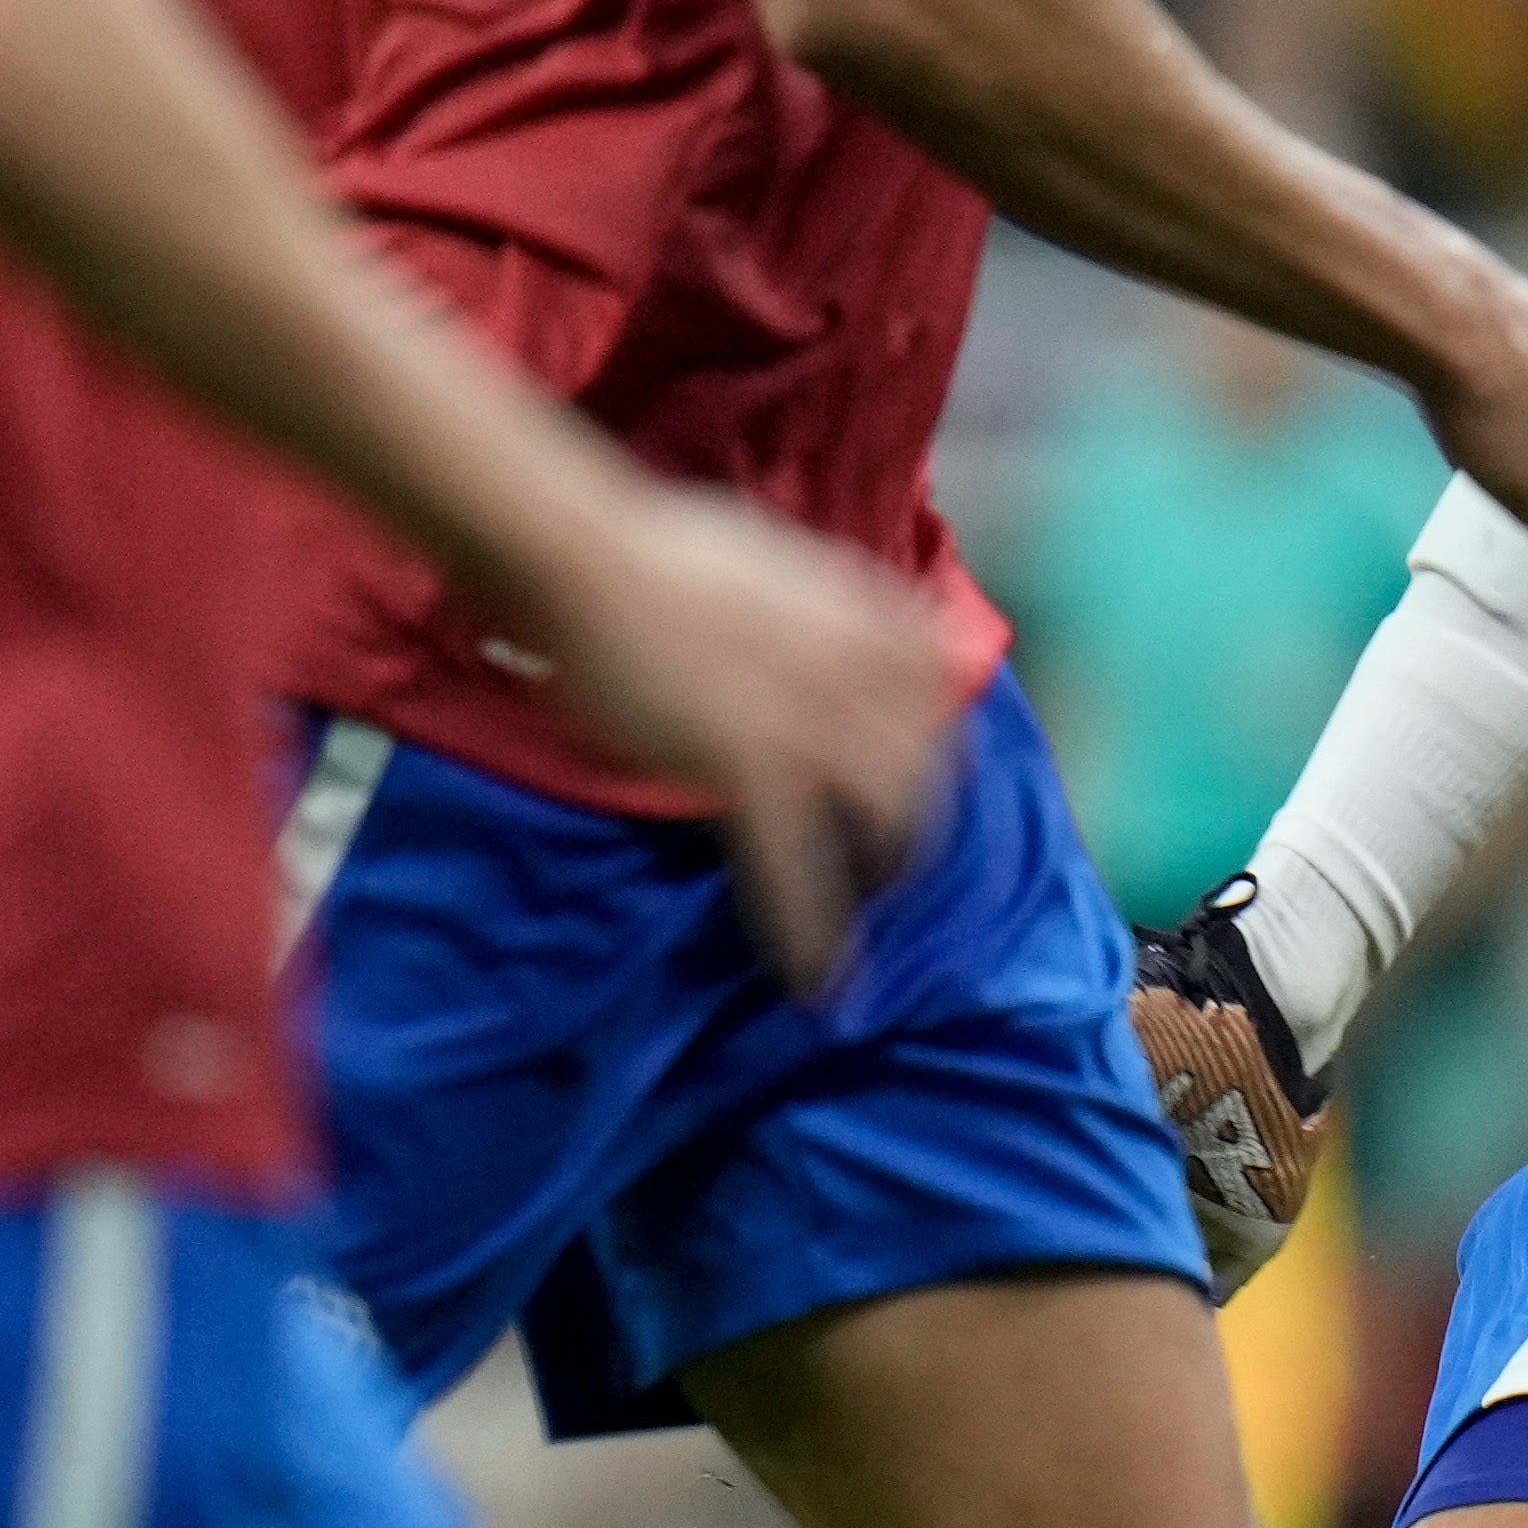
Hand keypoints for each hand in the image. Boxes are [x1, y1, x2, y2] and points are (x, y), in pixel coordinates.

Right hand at [548, 482, 967, 991]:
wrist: (588, 560)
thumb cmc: (652, 548)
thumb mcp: (771, 553)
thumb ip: (820, 594)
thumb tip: (831, 617)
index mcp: (858, 609)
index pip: (938, 676)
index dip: (939, 728)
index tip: (927, 760)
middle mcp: (852, 668)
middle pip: (927, 754)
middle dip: (922, 810)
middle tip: (899, 851)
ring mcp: (806, 722)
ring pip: (888, 812)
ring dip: (889, 866)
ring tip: (871, 905)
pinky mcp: (749, 770)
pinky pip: (796, 870)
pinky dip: (813, 931)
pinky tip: (822, 979)